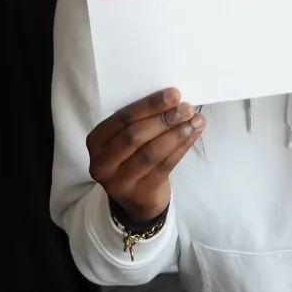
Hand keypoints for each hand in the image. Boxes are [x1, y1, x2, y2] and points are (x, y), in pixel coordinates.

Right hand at [87, 87, 204, 223]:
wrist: (137, 198)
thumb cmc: (132, 155)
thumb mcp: (124, 138)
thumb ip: (139, 120)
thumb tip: (173, 99)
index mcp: (96, 141)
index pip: (122, 118)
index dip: (149, 105)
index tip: (174, 94)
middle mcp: (102, 164)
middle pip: (135, 136)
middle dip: (164, 119)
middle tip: (186, 108)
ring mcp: (120, 182)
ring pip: (151, 153)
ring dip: (177, 133)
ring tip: (196, 120)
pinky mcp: (141, 193)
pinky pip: (165, 166)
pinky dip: (182, 147)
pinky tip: (194, 134)